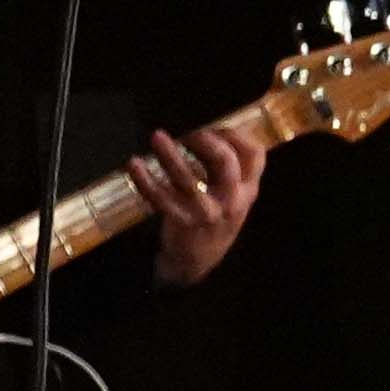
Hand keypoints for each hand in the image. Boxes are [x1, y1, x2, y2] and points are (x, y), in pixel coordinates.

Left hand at [131, 120, 268, 283]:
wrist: (198, 262)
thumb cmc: (215, 221)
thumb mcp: (234, 197)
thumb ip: (231, 170)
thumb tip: (213, 132)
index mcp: (248, 189)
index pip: (255, 154)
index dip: (234, 134)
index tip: (214, 128)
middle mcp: (232, 199)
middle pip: (225, 161)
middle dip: (206, 140)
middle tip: (189, 134)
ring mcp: (206, 212)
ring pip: (187, 177)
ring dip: (170, 154)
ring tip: (157, 137)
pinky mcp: (181, 222)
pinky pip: (160, 197)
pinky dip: (144, 179)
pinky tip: (134, 164)